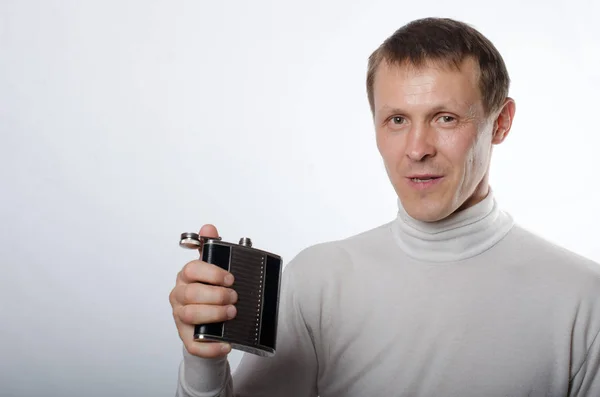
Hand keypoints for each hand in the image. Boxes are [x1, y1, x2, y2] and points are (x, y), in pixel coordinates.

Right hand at [170, 224, 237, 357]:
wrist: (214, 324)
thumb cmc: (215, 293)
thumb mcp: (215, 270)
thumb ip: (212, 249)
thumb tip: (208, 227)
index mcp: (186, 277)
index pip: (191, 270)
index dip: (212, 273)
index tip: (230, 278)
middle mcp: (180, 296)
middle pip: (192, 294)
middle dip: (217, 295)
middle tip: (234, 297)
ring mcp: (181, 318)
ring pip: (190, 315)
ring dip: (214, 314)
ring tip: (232, 313)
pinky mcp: (187, 337)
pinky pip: (194, 344)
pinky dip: (211, 346)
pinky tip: (226, 343)